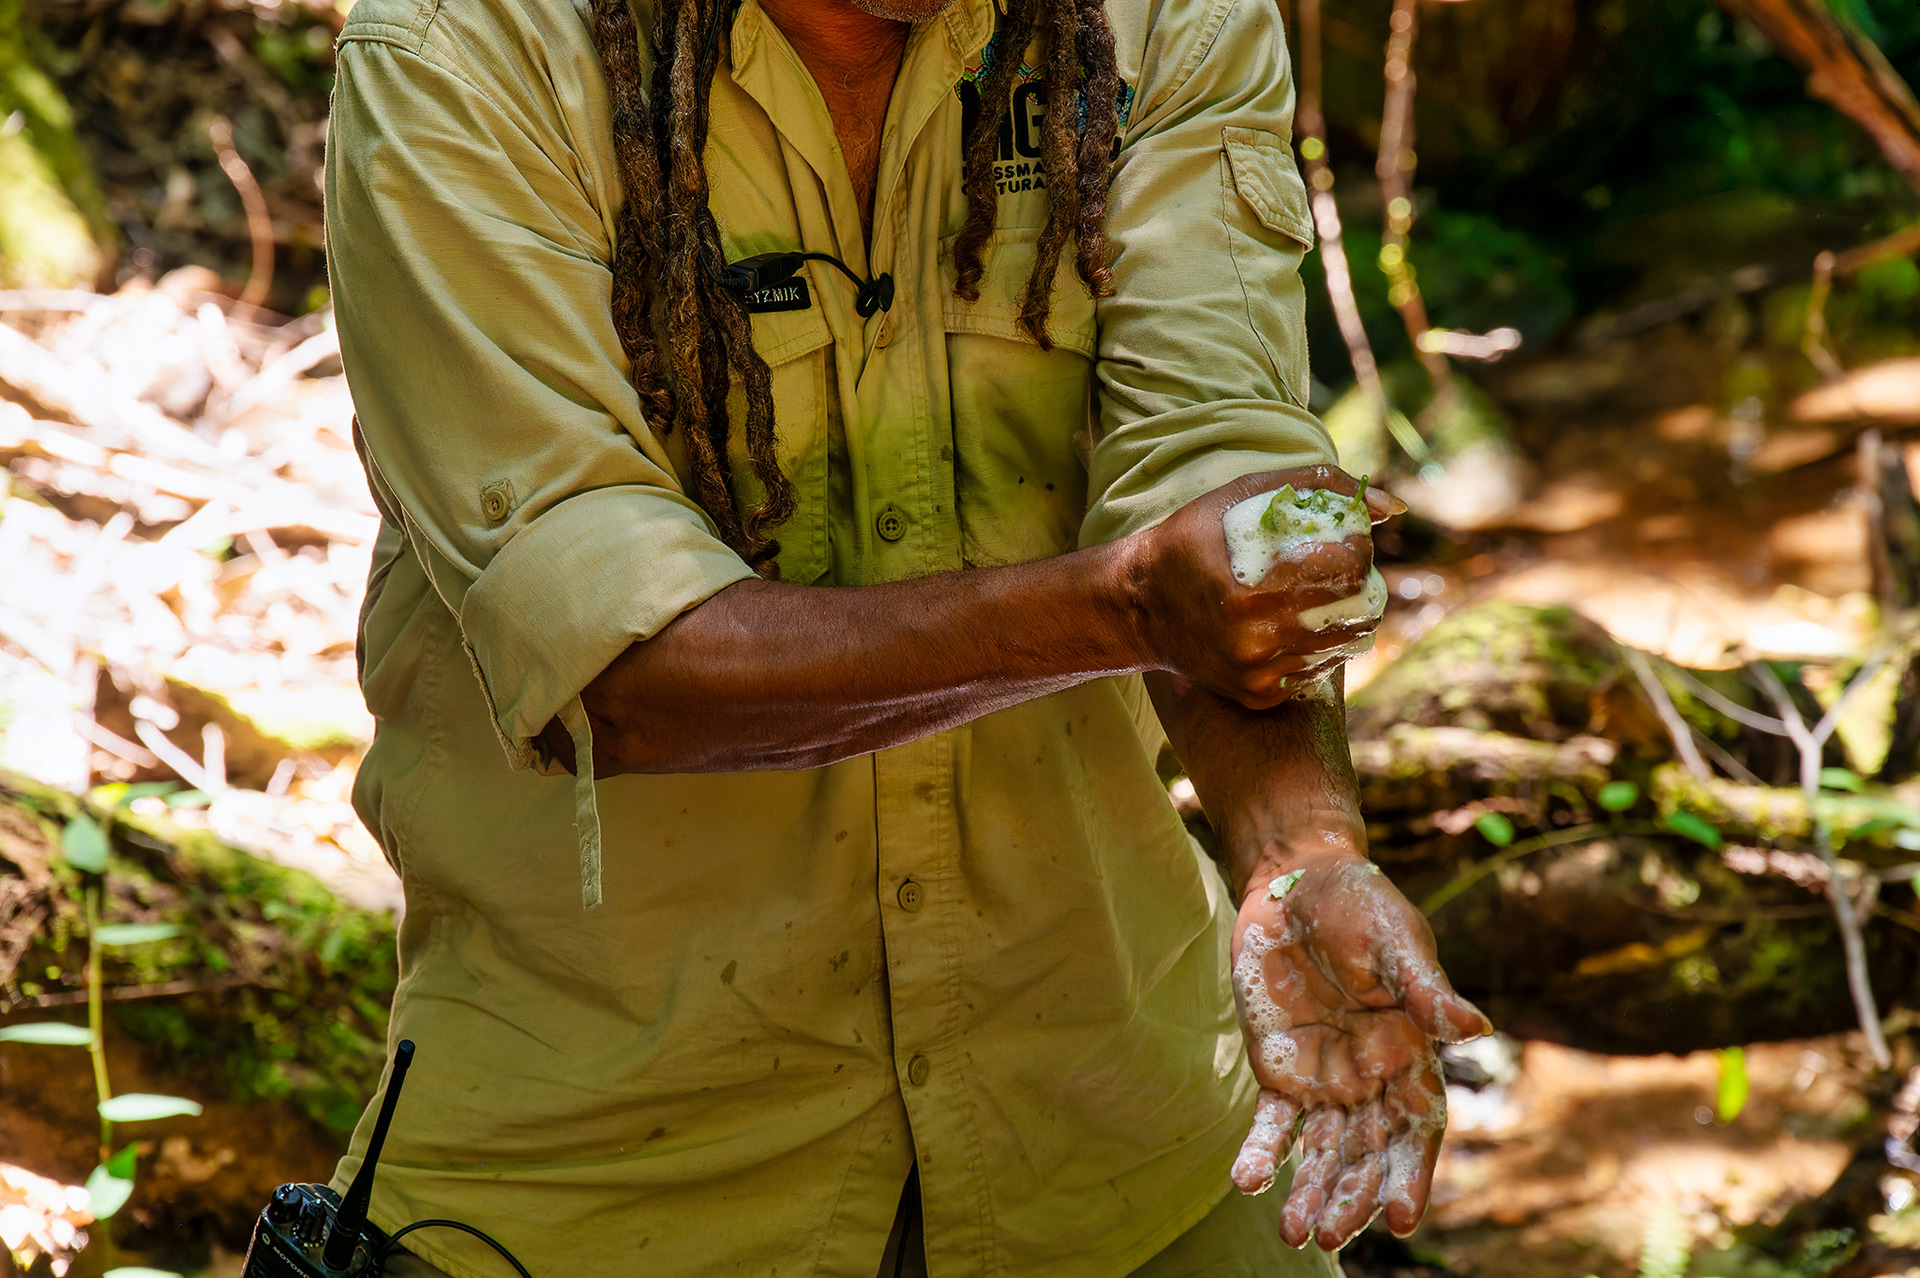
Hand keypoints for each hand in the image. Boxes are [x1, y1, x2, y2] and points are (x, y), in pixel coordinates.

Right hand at [1126, 467, 1399, 709]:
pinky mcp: (1257, 696)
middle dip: (1361, 584)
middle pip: (1352, 611)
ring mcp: (1255, 673)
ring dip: (1347, 617)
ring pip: (1341, 646)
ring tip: (1329, 594)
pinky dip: (1320, 648)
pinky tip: (1302, 626)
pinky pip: (1315, 671)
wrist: (1137, 607)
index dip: (1360, 549)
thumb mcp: (1239, 496)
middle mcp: (1252, 639)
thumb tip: (1394, 508)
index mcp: (1246, 589)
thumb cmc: (1190, 541)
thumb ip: (1315, 486)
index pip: (1344, 569)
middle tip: (1346, 567)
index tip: (1351, 540)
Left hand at [1229, 854, 1489, 1250]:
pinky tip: (1249, 1182)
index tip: (1402, 1219)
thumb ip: (1425, 990)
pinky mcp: (1279, 1068)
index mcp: (1410, 1052)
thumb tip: (1476, 1028)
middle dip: (1354, 1197)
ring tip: (1294, 1235)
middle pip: (1368, 1152)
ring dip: (1311, 1192)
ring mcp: (1324, 1077)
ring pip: (1322, 1150)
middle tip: (1330, 1236)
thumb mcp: (1395, 940)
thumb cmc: (1359, 904)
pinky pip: (1273, 1122)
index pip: (1417, 1127)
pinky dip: (1263, 1153)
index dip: (1411, 1173)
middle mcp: (1370, 1076)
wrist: (1295, 880)